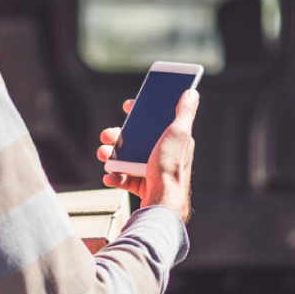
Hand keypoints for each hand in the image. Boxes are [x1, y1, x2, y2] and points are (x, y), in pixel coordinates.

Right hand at [97, 90, 198, 222]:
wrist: (163, 201)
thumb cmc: (171, 167)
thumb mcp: (179, 133)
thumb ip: (185, 112)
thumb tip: (191, 92)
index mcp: (172, 140)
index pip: (156, 121)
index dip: (141, 112)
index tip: (127, 106)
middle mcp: (162, 154)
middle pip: (135, 139)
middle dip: (117, 136)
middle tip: (106, 135)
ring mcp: (151, 170)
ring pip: (126, 158)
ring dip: (110, 155)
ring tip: (103, 155)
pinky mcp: (143, 186)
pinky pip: (124, 178)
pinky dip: (114, 176)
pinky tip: (109, 176)